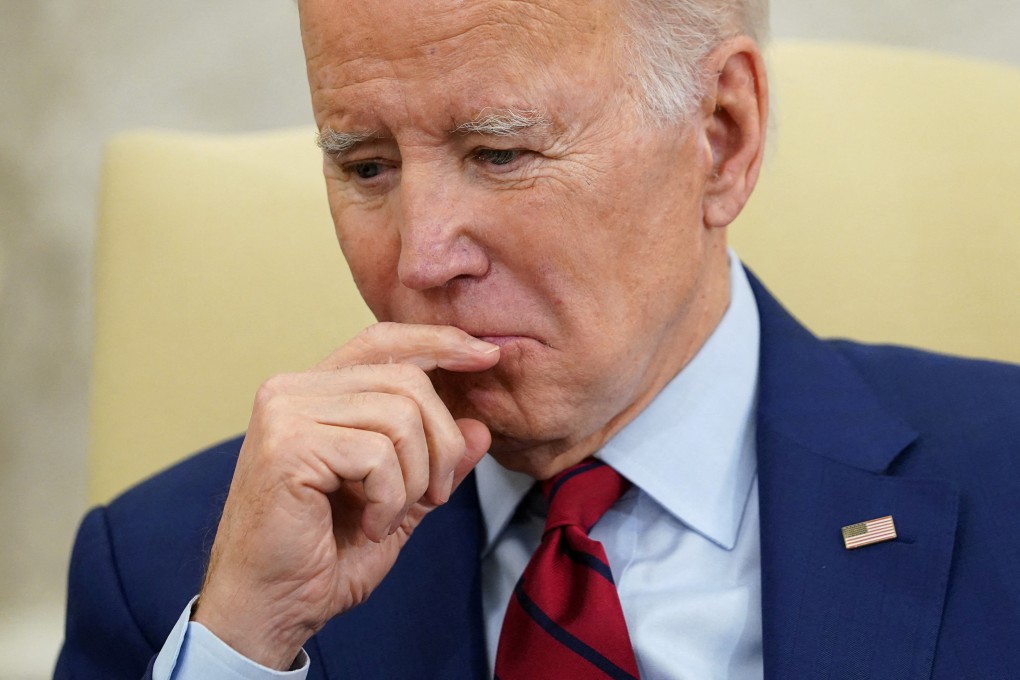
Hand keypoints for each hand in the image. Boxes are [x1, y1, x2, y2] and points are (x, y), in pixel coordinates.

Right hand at [192, 323, 499, 668]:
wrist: (269, 610)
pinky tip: (369, 525)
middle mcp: (293, 390)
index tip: (486, 356)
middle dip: (441, 443)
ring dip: (416, 479)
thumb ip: (436, 461)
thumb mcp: (400, 501)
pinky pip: (378, 454)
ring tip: (390, 515)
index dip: (438, 343)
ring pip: (399, 416)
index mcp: (314, 393)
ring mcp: (286, 413)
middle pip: (406, 380)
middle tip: (434, 496)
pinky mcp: (288, 446)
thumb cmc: (323, 557)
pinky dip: (391, 499)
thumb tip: (481, 427)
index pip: (383, 341)